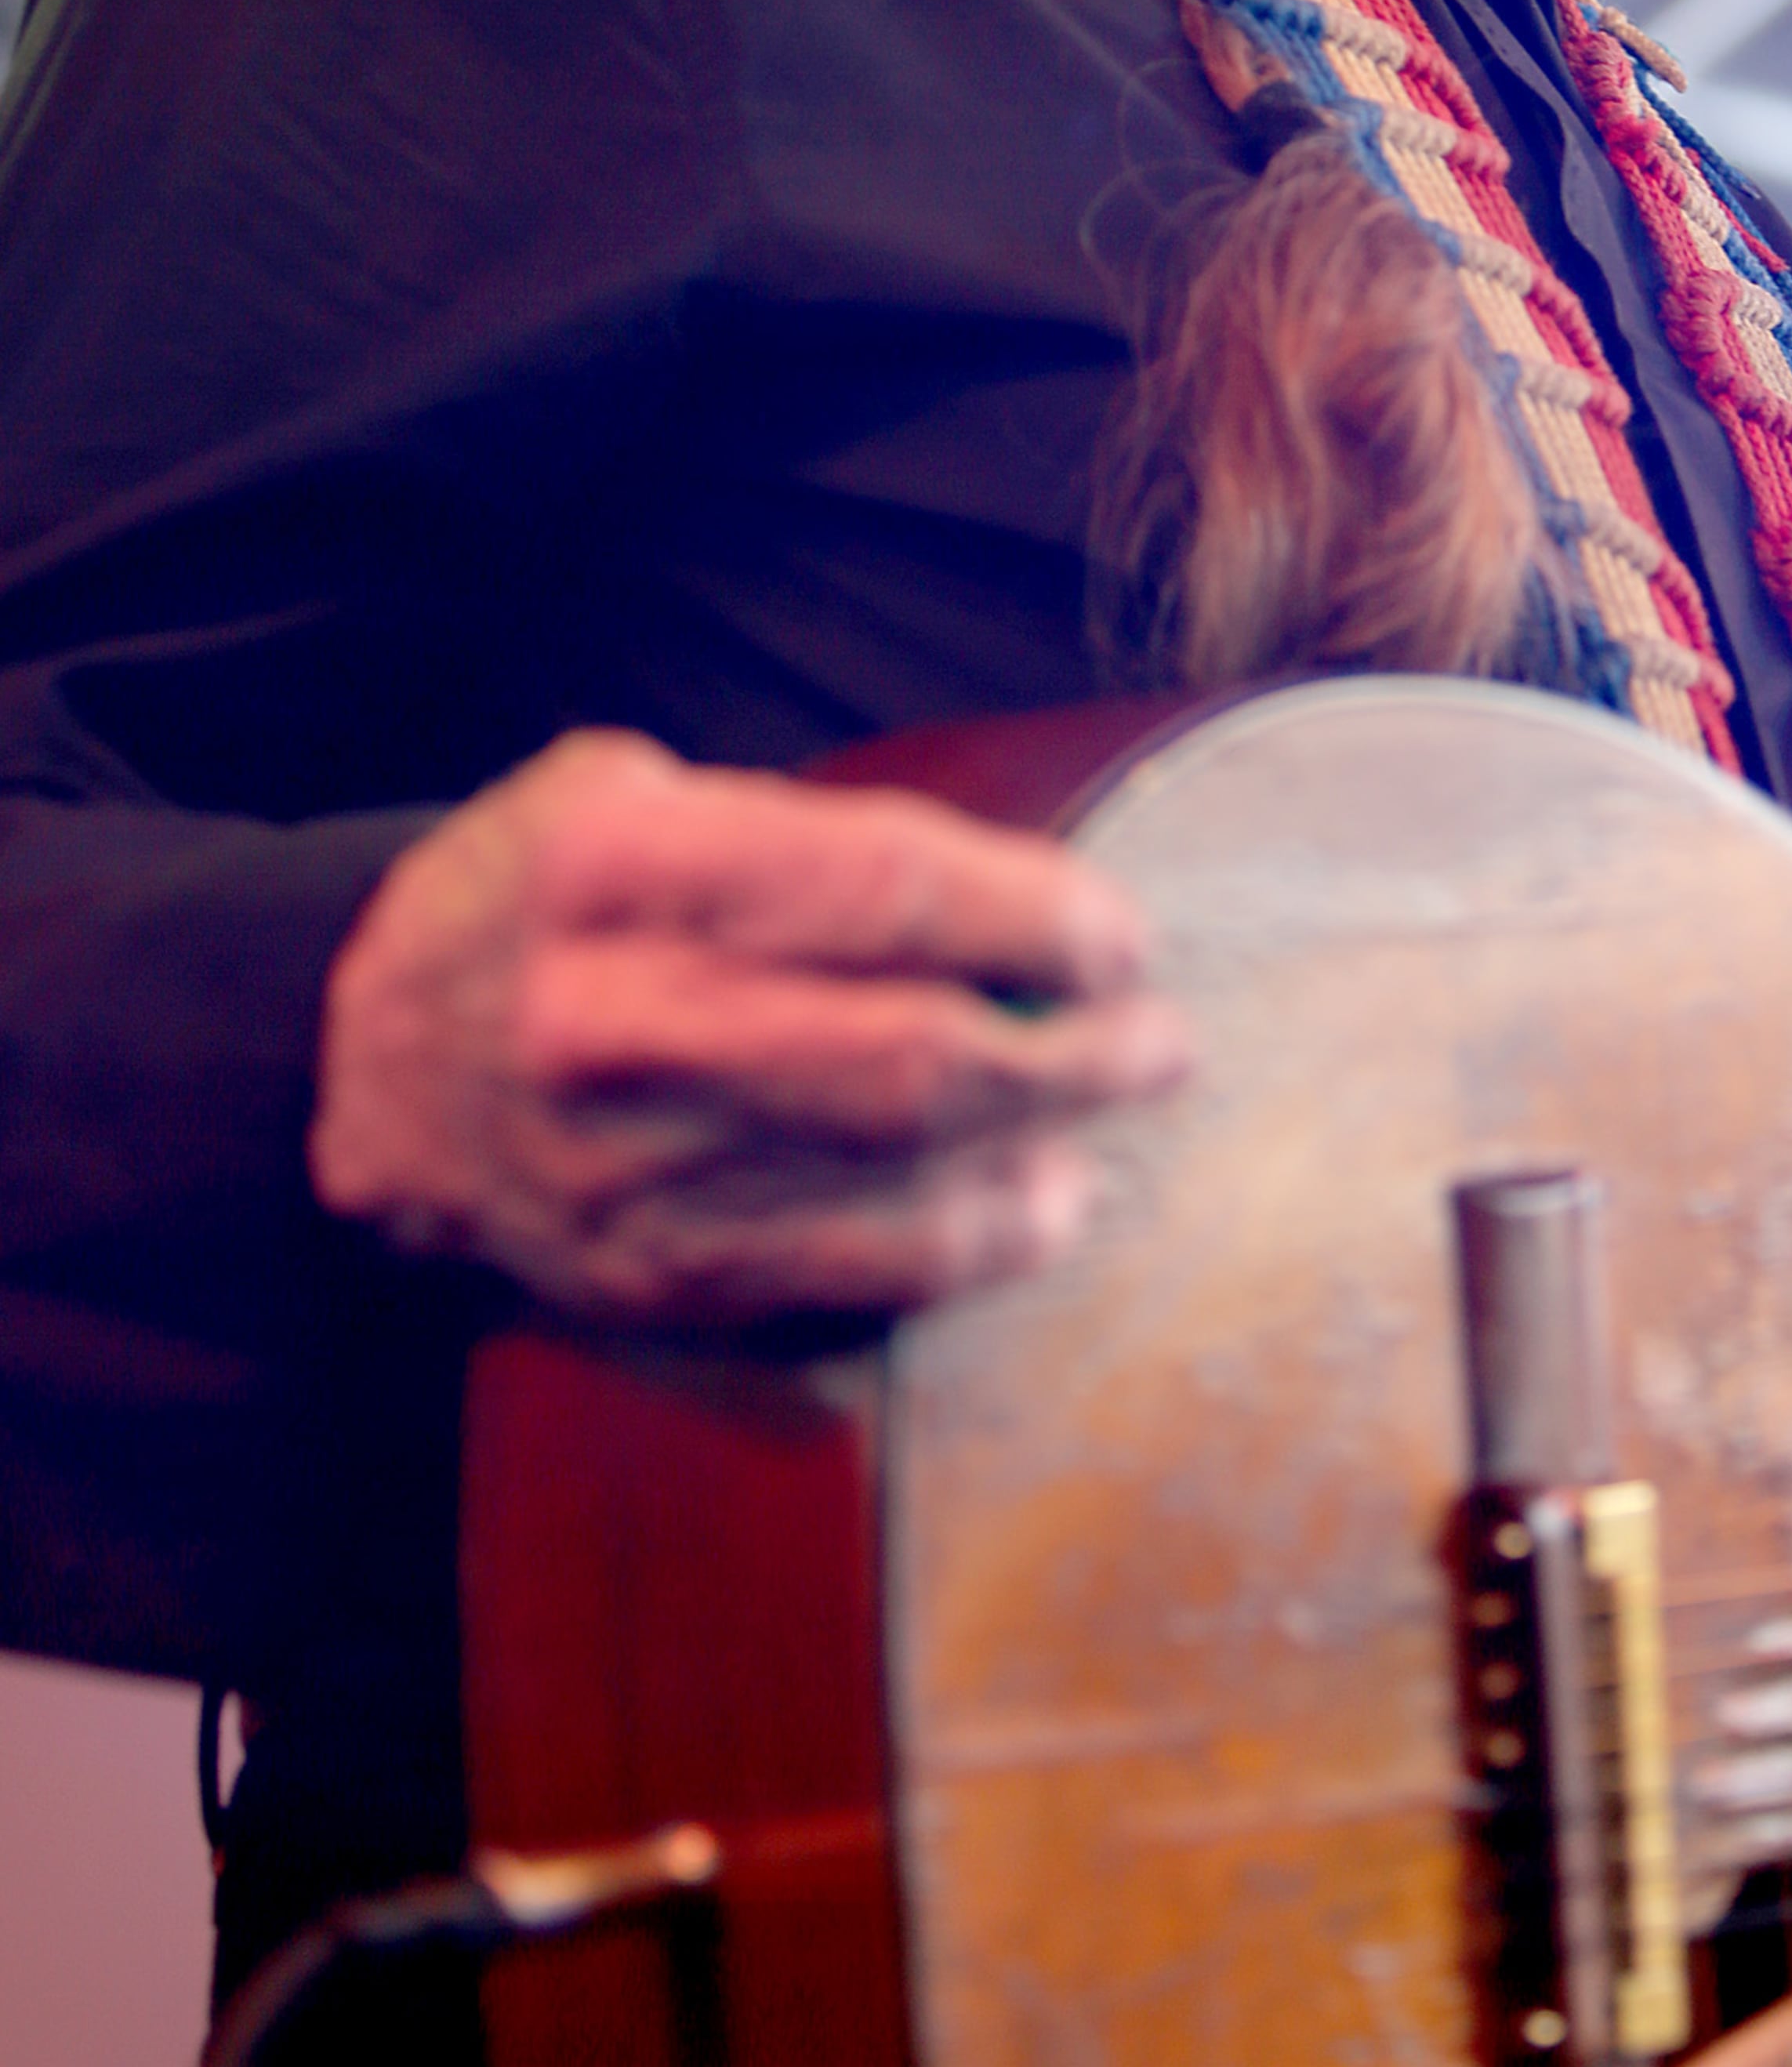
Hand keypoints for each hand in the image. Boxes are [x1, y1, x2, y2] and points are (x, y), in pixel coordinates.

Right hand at [312, 728, 1188, 1318]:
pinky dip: (969, 1243)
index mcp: (613, 869)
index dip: (1033, 914)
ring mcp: (617, 1165)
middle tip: (1161, 1033)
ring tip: (1122, 1104)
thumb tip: (1013, 905)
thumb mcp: (629, 795)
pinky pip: (840, 1269)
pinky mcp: (635, 1271)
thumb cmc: (542, 900)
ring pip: (889, 1170)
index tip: (1118, 932)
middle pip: (907, 1049)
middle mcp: (606, 1020)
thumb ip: (799, 836)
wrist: (355, 1060)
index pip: (880, 888)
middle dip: (1073, 1048)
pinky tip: (1044, 1203)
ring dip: (1045, 1145)